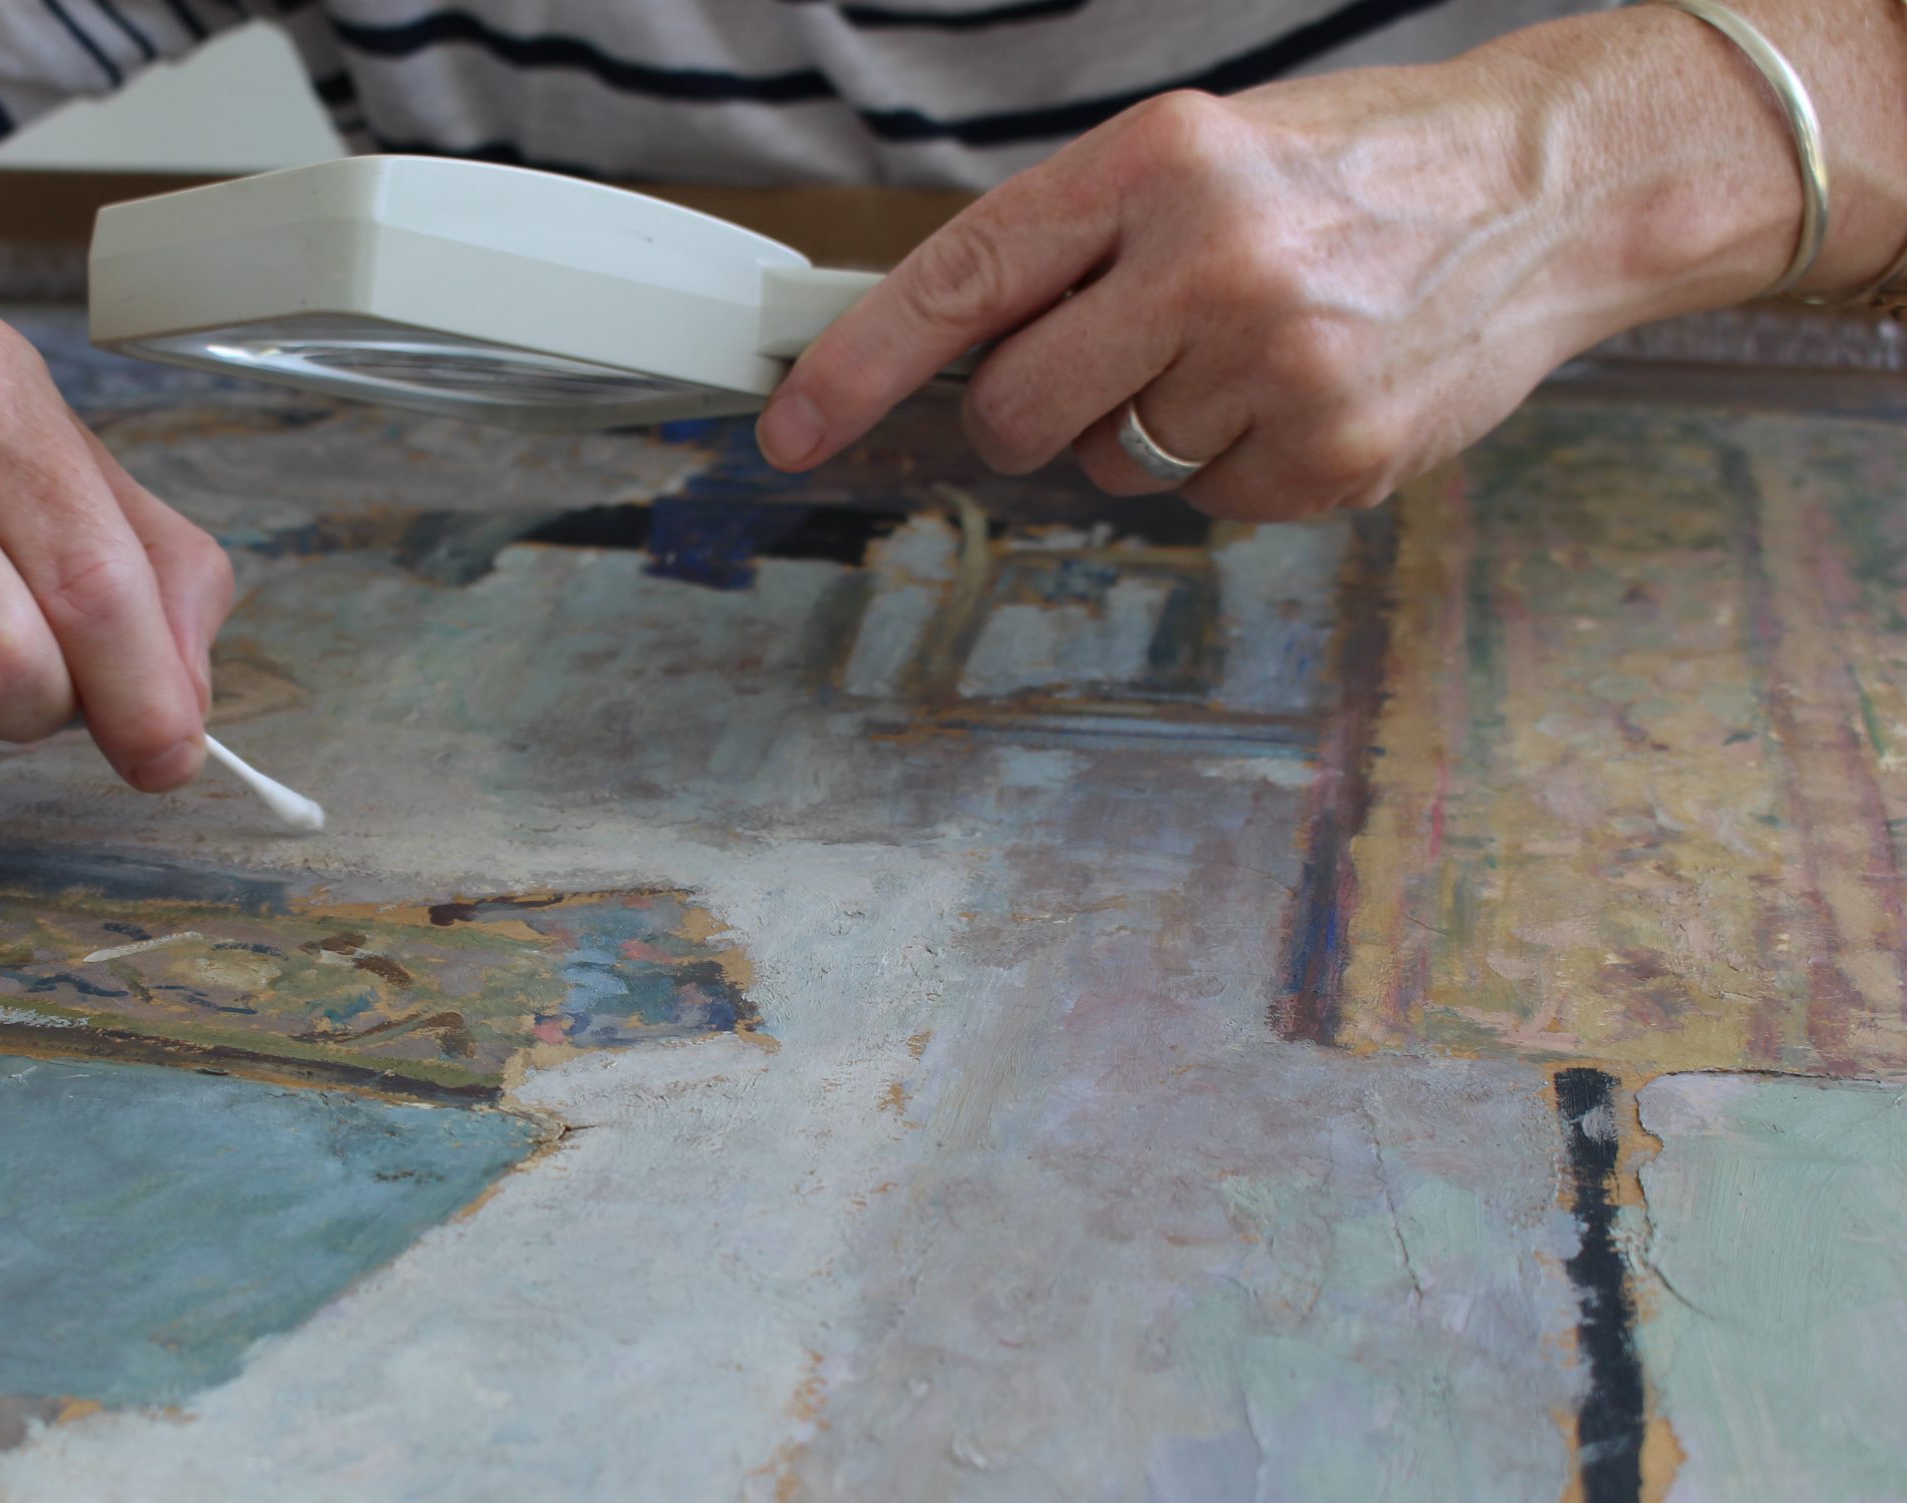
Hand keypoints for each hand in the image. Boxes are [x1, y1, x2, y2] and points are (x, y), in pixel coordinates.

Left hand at [756, 17, 1819, 519]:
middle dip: (1027, 415)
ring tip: (1250, 353)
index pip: (960, 281)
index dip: (855, 369)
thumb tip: (944, 348)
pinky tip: (1306, 393)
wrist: (1555, 191)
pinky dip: (1236, 467)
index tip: (789, 430)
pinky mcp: (1329, 457)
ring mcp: (1273, 369)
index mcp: (1155, 163)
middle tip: (1105, 369)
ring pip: (1110, 469)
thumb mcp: (1205, 155)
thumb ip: (1077, 243)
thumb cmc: (1361, 168)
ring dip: (1151, 432)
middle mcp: (1206, 260)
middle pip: (1014, 412)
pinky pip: (1206, 506)